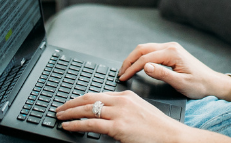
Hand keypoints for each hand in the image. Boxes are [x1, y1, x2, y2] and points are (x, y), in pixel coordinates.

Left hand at [55, 91, 187, 142]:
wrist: (171, 136)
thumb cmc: (157, 128)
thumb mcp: (139, 111)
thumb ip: (122, 110)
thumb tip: (106, 115)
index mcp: (126, 96)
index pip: (97, 94)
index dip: (79, 99)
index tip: (71, 103)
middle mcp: (121, 101)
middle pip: (88, 98)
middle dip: (70, 104)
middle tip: (59, 109)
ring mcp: (119, 113)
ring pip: (86, 110)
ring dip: (69, 113)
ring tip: (59, 117)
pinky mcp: (117, 127)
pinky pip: (90, 124)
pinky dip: (75, 124)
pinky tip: (68, 126)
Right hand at [117, 42, 230, 99]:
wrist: (212, 82)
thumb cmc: (199, 85)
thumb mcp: (180, 83)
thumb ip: (162, 74)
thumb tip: (145, 67)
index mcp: (172, 53)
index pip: (145, 58)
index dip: (132, 68)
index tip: (123, 77)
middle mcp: (171, 47)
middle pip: (143, 49)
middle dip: (129, 60)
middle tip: (120, 73)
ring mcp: (171, 48)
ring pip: (145, 48)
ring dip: (134, 58)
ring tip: (125, 70)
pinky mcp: (171, 52)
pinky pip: (151, 51)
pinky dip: (140, 57)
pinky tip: (136, 66)